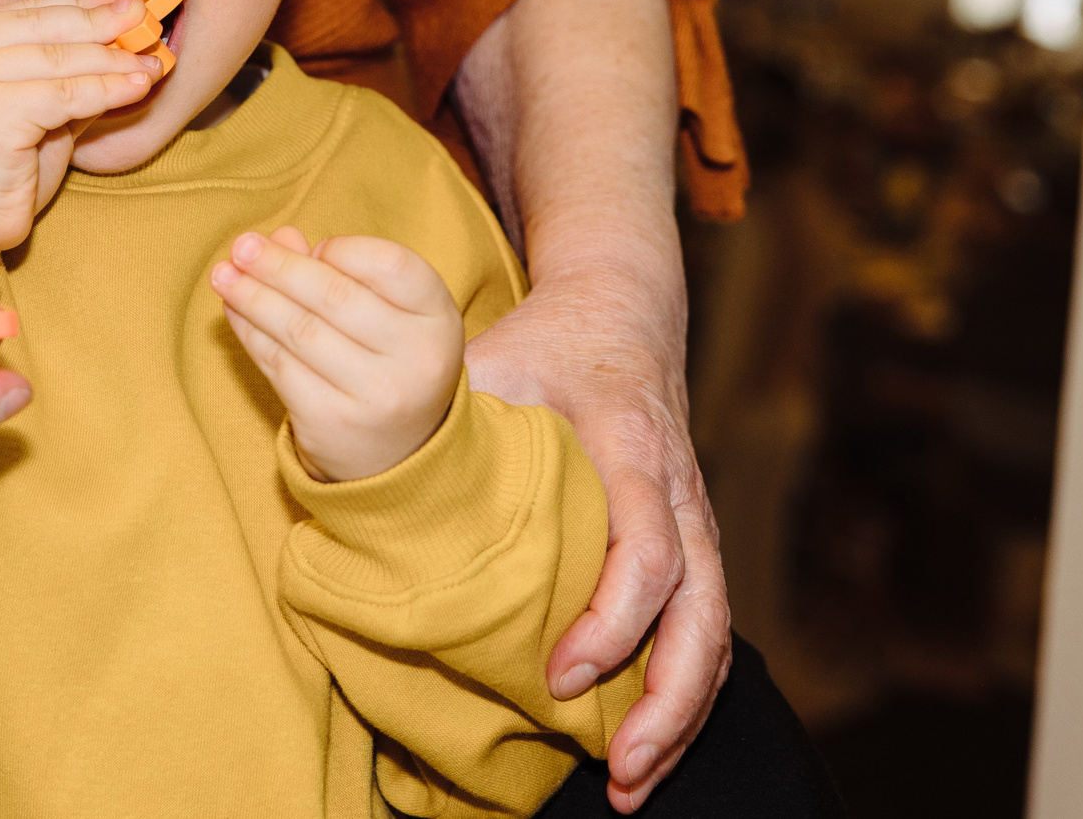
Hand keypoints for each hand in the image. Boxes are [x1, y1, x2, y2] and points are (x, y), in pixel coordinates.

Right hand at [0, 0, 160, 274]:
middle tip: (143, 15)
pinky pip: (64, 94)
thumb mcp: (35, 118)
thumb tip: (123, 48)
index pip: (23, 12)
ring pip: (57, 58)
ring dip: (112, 57)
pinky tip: (138, 86)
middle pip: (42, 25)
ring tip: (152, 59)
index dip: (76, 3)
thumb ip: (66, 83)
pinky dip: (107, 88)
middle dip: (99, 20)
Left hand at [209, 226, 464, 482]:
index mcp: (438, 318)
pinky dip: (250, 332)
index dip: (342, 249)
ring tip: (223, 274)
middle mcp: (415, 358)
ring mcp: (374, 394)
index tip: (314, 247)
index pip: (389, 264)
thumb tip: (280, 239)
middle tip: (242, 246)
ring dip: (252, 297)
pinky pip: (278, 364)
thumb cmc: (391, 360)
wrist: (400, 453)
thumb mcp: (391, 312)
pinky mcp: (330, 420)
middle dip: (279, 266)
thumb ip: (343, 270)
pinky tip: (234, 311)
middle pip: (334, 296)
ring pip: (298, 330)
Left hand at [465, 273, 729, 813]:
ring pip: (713, 632)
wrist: (620, 311)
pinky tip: (646, 745)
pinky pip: (706, 629)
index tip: (558, 673)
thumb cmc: (546, 340)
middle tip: (617, 770)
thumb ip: (447, 409)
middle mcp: (679, 494)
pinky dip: (683, 692)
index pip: (646, 548)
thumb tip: (368, 467)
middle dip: (665, 700)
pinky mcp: (693, 546)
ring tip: (631, 785)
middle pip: (703, 613)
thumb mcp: (493, 356)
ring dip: (679, 715)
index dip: (611, 620)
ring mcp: (695, 523)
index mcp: (633, 450)